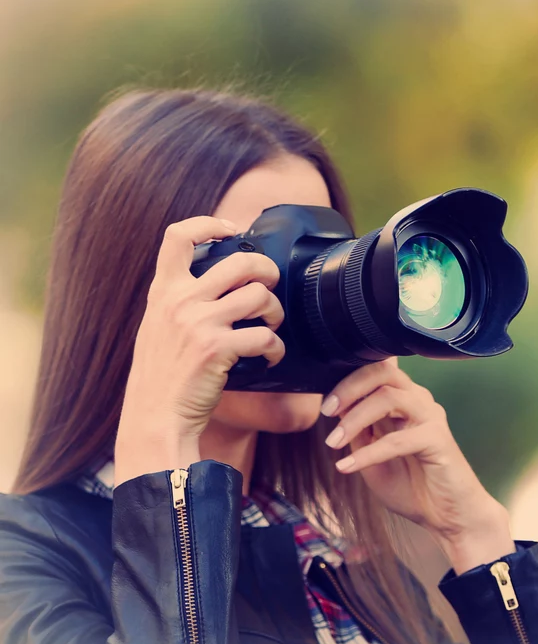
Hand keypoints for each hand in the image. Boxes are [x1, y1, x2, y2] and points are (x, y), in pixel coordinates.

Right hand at [114, 217, 285, 485]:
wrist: (154, 419)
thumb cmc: (161, 378)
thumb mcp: (157, 328)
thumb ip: (178, 302)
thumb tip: (213, 284)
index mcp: (162, 292)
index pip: (177, 236)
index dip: (209, 224)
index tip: (231, 229)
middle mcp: (179, 301)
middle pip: (240, 261)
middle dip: (267, 270)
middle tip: (272, 285)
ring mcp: (199, 323)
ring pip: (260, 296)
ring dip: (276, 311)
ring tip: (273, 325)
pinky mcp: (218, 348)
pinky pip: (265, 335)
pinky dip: (276, 348)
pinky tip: (272, 357)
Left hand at [321, 358, 514, 572]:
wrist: (445, 516)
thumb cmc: (411, 486)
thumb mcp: (370, 456)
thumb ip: (357, 431)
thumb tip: (335, 407)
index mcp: (403, 400)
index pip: (376, 371)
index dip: (347, 379)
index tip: (323, 401)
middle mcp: (419, 401)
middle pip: (383, 372)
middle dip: (349, 387)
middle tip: (326, 410)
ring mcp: (430, 417)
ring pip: (389, 398)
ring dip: (355, 418)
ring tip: (333, 441)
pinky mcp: (438, 439)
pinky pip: (397, 440)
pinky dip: (368, 453)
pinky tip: (347, 467)